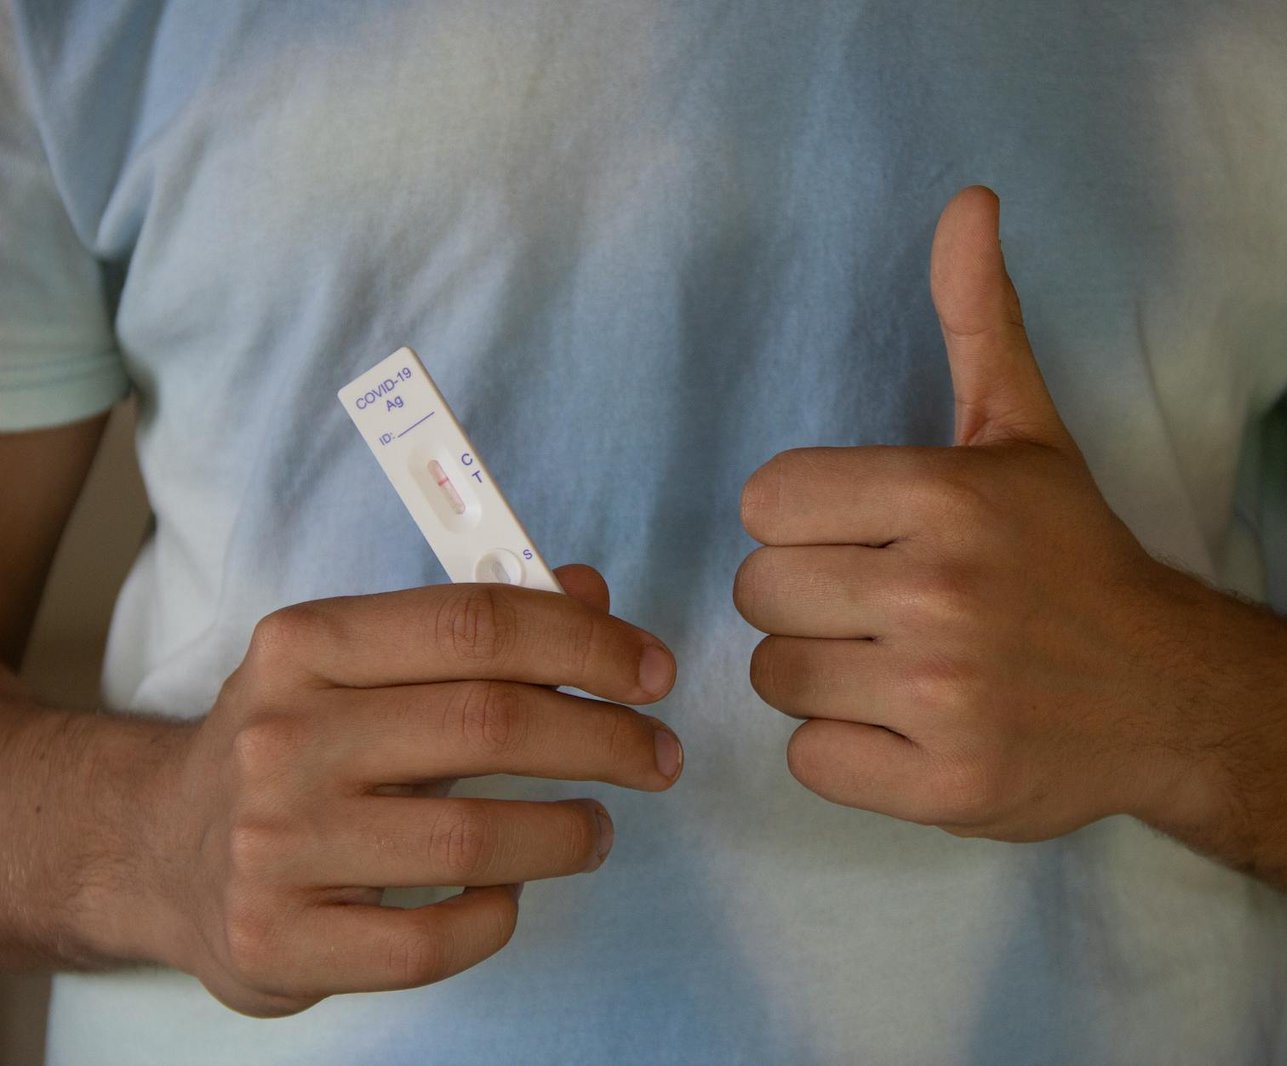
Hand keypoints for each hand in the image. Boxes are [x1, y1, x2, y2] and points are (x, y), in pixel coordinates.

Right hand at [136, 565, 681, 1016]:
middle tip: (658, 756)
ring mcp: (272, 845)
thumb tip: (588, 592)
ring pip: (474, 839)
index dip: (586, 645)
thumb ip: (473, 629)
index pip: (476, 625)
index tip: (653, 672)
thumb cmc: (294, 743)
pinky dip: (497, 914)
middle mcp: (281, 737)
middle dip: (606, 740)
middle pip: (490, 724)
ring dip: (568, 833)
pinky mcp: (276, 941)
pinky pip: (431, 940)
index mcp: (305, 646)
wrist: (157, 849)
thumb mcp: (359, 663)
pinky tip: (509, 892)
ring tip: (597, 828)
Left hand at [735, 187, 1213, 842]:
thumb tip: (968, 198)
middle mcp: (943, 594)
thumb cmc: (1075, 558)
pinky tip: (906, 728)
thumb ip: (980, 318)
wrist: (1173, 693)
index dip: (803, 521)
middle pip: (760, 592)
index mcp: (947, 495)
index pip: (765, 502)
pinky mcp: (947, 787)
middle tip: (878, 606)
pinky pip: (811, 760)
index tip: (861, 535)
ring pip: (777, 677)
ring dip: (821, 676)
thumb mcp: (1027, 433)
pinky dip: (846, 751)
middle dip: (805, 599)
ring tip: (893, 666)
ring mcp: (946, 698)